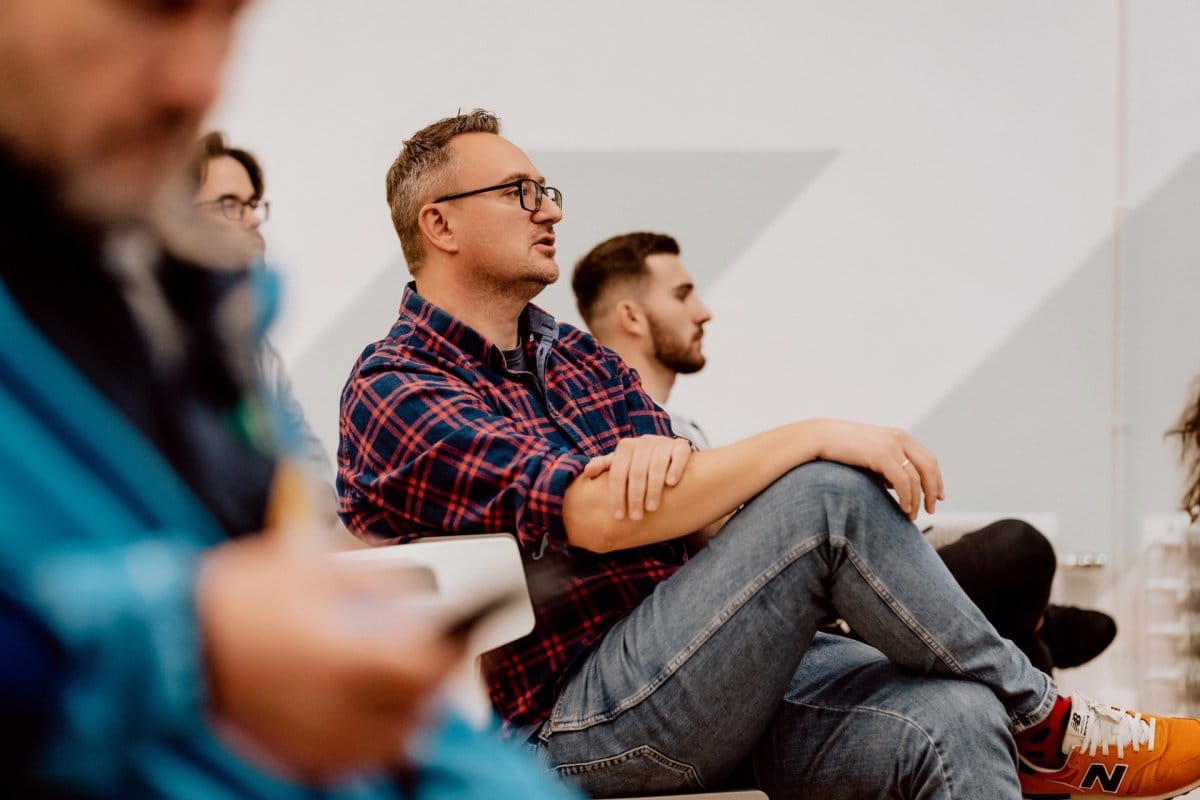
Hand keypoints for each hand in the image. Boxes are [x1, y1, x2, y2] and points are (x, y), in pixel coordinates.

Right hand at [197, 535, 464, 781]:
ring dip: (404, 718)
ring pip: (388, 745)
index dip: (449, 656)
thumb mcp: (316, 565)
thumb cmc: (242, 596)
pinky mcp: (294, 757)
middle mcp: (335, 706)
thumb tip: (421, 597)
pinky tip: (360, 711)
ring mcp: (315, 738)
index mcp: (344, 655)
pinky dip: (366, 740)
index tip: (455, 641)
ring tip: (396, 687)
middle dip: (430, 688)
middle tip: (429, 663)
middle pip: (415, 713)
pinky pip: (351, 760)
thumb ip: (378, 581)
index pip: (425, 671)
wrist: (176, 639)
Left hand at [582, 435, 692, 520]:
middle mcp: (644, 442)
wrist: (669, 451)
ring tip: (652, 508)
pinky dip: (674, 469)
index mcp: (626, 447)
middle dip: (635, 496)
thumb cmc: (640, 462)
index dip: (617, 495)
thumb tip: (587, 472)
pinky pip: (678, 456)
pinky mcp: (681, 446)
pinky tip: (671, 484)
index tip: (618, 516)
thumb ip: (605, 466)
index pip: (618, 473)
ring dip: (653, 488)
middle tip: (636, 517)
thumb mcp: (622, 463)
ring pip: (656, 466)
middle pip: (636, 472)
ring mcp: (663, 443)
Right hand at [809, 419, 944, 518]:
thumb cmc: (841, 448)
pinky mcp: (882, 455)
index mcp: (899, 437)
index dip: (937, 479)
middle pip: (929, 468)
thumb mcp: (870, 455)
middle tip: (930, 509)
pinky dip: (907, 498)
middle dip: (933, 490)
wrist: (819, 438)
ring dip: (917, 500)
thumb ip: (887, 467)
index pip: (929, 460)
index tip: (938, 497)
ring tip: (911, 515)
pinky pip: (903, 482)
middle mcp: (900, 439)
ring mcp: (892, 446)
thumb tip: (899, 487)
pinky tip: (903, 508)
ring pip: (917, 478)